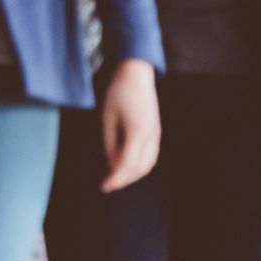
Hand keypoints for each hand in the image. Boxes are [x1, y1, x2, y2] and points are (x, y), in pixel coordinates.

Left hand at [99, 59, 159, 191]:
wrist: (137, 74)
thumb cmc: (119, 92)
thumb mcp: (108, 117)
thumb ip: (110, 142)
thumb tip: (112, 164)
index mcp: (137, 131)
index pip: (127, 163)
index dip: (115, 178)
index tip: (104, 186)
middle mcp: (150, 135)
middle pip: (140, 168)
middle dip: (124, 179)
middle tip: (108, 184)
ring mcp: (156, 134)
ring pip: (148, 164)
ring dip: (133, 174)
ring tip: (117, 177)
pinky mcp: (156, 132)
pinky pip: (151, 156)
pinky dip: (140, 165)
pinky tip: (127, 165)